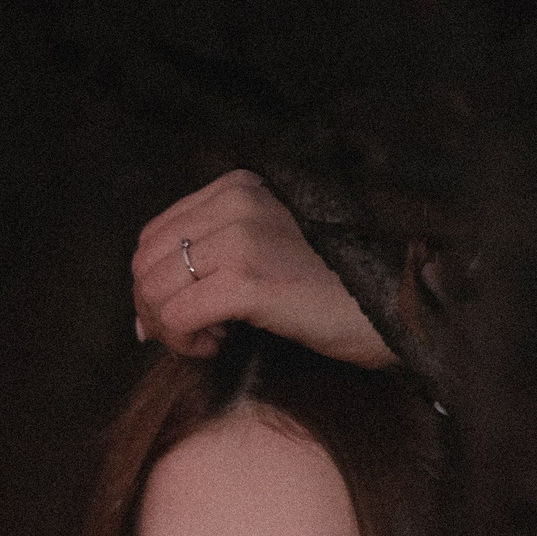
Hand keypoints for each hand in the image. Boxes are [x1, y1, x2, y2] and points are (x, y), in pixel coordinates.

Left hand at [131, 170, 395, 367]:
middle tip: (187, 338)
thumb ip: (216, 258)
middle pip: (146, 262)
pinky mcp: (249, 281)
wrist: (392, 308)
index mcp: (238, 188)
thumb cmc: (334, 293)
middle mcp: (236, 203)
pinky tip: (218, 347)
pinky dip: (186, 341)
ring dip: (170, 329)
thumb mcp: (272, 251)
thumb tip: (144, 312)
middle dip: (153, 310)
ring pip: (156, 289)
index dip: (153, 285)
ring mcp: (242, 239)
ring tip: (208, 342)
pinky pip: (179, 315)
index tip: (175, 320)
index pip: (157, 235)